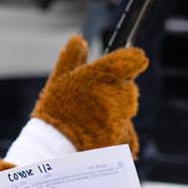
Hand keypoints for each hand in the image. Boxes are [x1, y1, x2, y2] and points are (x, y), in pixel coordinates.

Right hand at [29, 35, 147, 152]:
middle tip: (94, 101)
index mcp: (104, 74)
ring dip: (115, 113)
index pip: (133, 60)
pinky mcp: (122, 138)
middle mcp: (117, 95)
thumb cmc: (55, 110)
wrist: (54, 147)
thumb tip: (79, 40)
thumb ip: (72, 56)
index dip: (132, 60)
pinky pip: (127, 131)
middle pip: (128, 87)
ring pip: (127, 110)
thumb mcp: (59, 77)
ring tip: (92, 120)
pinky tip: (99, 133)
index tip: (132, 62)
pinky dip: (118, 132)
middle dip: (116, 92)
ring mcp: (122, 117)